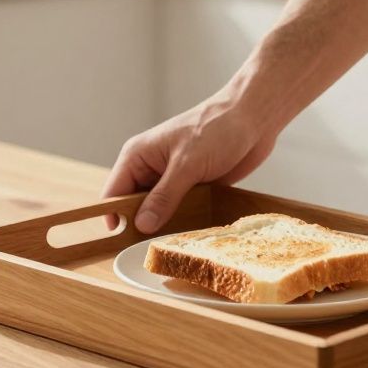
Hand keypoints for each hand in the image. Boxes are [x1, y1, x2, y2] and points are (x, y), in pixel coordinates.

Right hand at [104, 93, 276, 232]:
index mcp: (138, 155)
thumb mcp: (187, 165)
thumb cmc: (217, 129)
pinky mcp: (191, 187)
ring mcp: (171, 178)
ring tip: (171, 244)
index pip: (114, 192)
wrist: (253, 118)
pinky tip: (189, 235)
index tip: (121, 243)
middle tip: (150, 248)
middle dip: (141, 226)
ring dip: (164, 225)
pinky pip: (180, 211)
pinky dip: (183, 222)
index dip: (114, 217)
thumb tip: (142, 224)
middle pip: (134, 206)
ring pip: (157, 211)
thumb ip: (164, 196)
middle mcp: (150, 168)